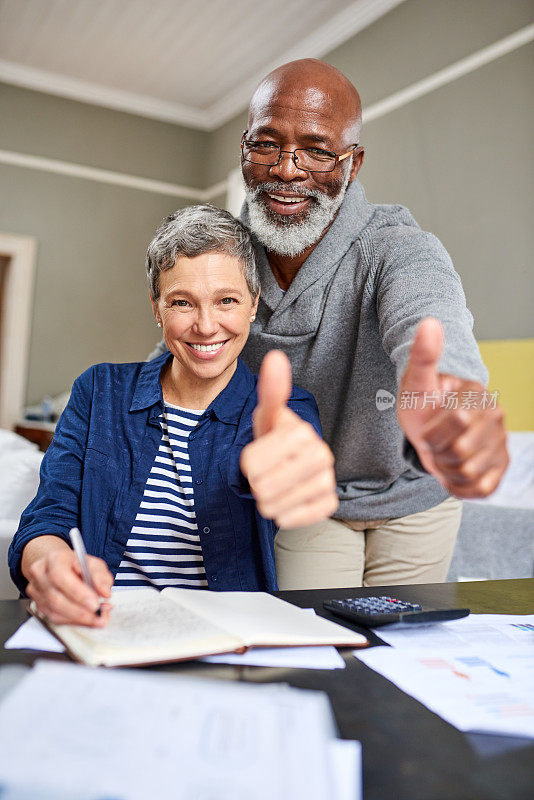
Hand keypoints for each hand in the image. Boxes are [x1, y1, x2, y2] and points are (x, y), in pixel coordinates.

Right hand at [23, 536, 112, 626]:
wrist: (59, 566)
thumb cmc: (76, 564)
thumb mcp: (93, 564)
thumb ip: (100, 576)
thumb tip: (104, 593)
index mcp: (54, 559)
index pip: (60, 577)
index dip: (77, 593)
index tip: (95, 603)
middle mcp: (41, 574)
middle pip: (55, 598)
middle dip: (80, 611)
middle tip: (99, 615)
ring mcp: (36, 591)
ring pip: (54, 612)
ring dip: (78, 619)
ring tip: (97, 618)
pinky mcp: (38, 605)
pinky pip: (54, 618)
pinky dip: (73, 621)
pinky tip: (86, 619)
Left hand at [240, 350, 337, 527]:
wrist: (291, 465)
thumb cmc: (274, 439)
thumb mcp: (266, 415)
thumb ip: (270, 390)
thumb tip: (275, 357)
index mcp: (303, 433)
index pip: (252, 463)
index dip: (247, 464)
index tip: (259, 456)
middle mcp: (323, 455)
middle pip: (264, 486)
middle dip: (257, 484)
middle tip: (266, 474)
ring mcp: (328, 481)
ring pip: (276, 505)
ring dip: (268, 501)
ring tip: (275, 487)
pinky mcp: (329, 504)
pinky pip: (296, 519)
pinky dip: (284, 515)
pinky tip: (287, 502)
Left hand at [397, 317, 508, 497]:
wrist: (427, 424)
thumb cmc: (421, 402)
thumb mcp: (416, 381)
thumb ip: (423, 355)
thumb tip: (430, 323)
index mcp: (478, 395)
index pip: (457, 421)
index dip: (432, 432)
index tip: (428, 425)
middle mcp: (496, 417)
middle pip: (461, 451)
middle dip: (438, 451)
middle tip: (434, 440)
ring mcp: (500, 443)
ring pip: (468, 472)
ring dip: (446, 469)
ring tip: (442, 452)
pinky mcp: (500, 466)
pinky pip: (480, 489)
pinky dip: (459, 486)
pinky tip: (451, 471)